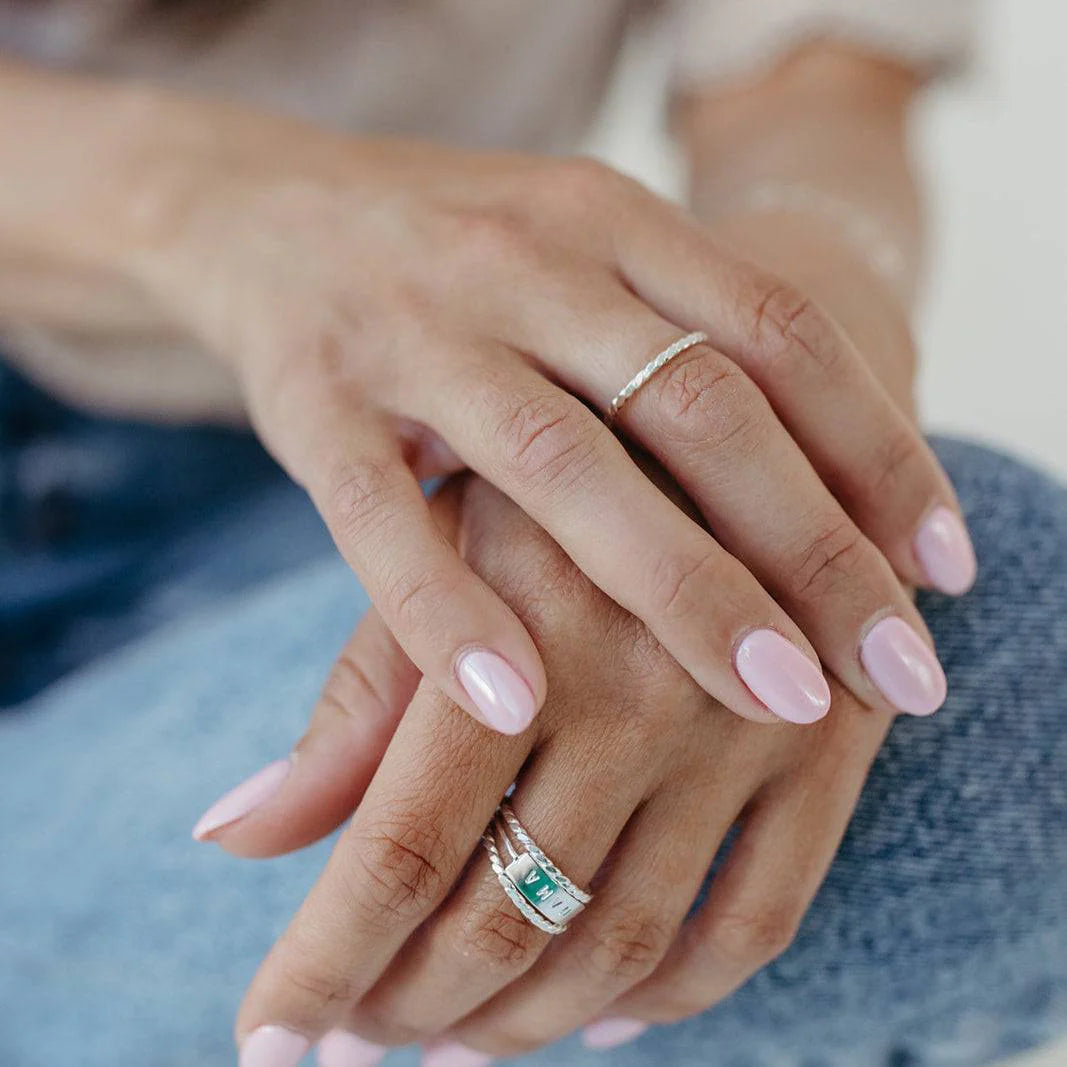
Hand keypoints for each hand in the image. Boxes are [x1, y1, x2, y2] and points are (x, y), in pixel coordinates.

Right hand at [128, 105, 971, 728]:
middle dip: (814, 547)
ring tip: (776, 701)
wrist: (263, 203)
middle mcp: (526, 262)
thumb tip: (818, 493)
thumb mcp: (575, 256)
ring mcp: (413, 328)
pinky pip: (383, 516)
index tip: (945, 570)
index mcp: (611, 220)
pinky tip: (516, 704)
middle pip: (700, 406)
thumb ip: (675, 343)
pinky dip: (450, 611)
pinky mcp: (310, 400)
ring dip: (680, 587)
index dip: (878, 450)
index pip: (779, 331)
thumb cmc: (451, 256)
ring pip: (561, 465)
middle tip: (898, 671)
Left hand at [203, 474, 893, 1064]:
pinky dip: (673, 998)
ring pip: (625, 944)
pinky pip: (755, 922)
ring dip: (526, 1023)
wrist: (731, 412)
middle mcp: (642, 691)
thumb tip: (230, 836)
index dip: (323, 962)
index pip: (399, 849)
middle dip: (410, 1003)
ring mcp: (749, 729)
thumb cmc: (553, 490)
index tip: (265, 1037)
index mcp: (521, 633)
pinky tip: (602, 1021)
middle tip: (356, 1040)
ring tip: (451, 1044)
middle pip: (509, 916)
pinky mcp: (832, 748)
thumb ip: (354, 705)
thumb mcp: (439, 560)